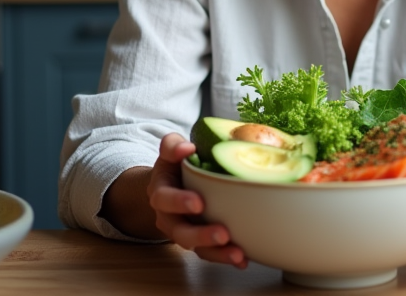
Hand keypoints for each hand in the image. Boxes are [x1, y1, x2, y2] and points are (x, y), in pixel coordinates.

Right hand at [146, 133, 246, 267]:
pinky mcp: (199, 242)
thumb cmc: (175, 165)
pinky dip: (226, 257)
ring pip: (197, 248)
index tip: (199, 202)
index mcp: (161, 193)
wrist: (170, 185)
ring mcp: (183, 232)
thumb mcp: (170, 151)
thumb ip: (173, 146)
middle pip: (180, 232)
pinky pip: (210, 253)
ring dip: (217, 252)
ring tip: (237, 254)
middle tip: (222, 234)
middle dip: (201, 235)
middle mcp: (169, 217)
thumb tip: (187, 148)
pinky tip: (243, 260)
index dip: (179, 202)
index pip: (165, 198)